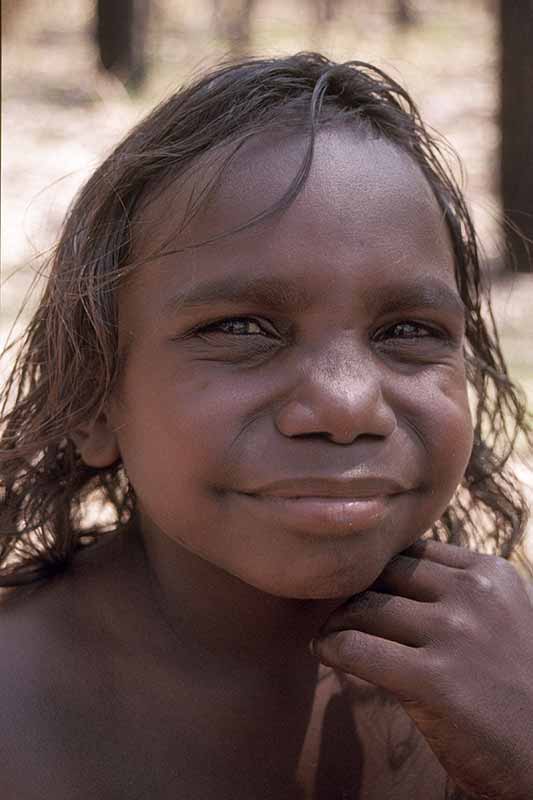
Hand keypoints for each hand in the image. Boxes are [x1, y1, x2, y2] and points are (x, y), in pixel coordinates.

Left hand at [311, 540, 532, 799]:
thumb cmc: (514, 689)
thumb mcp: (500, 619)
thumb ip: (454, 591)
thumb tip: (381, 574)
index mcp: (491, 573)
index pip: (411, 552)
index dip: (380, 572)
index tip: (360, 591)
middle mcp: (476, 594)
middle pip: (385, 573)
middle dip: (355, 593)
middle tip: (334, 613)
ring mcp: (456, 633)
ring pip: (365, 608)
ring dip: (337, 622)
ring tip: (328, 635)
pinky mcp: (435, 680)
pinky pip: (356, 649)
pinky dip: (331, 648)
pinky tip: (324, 653)